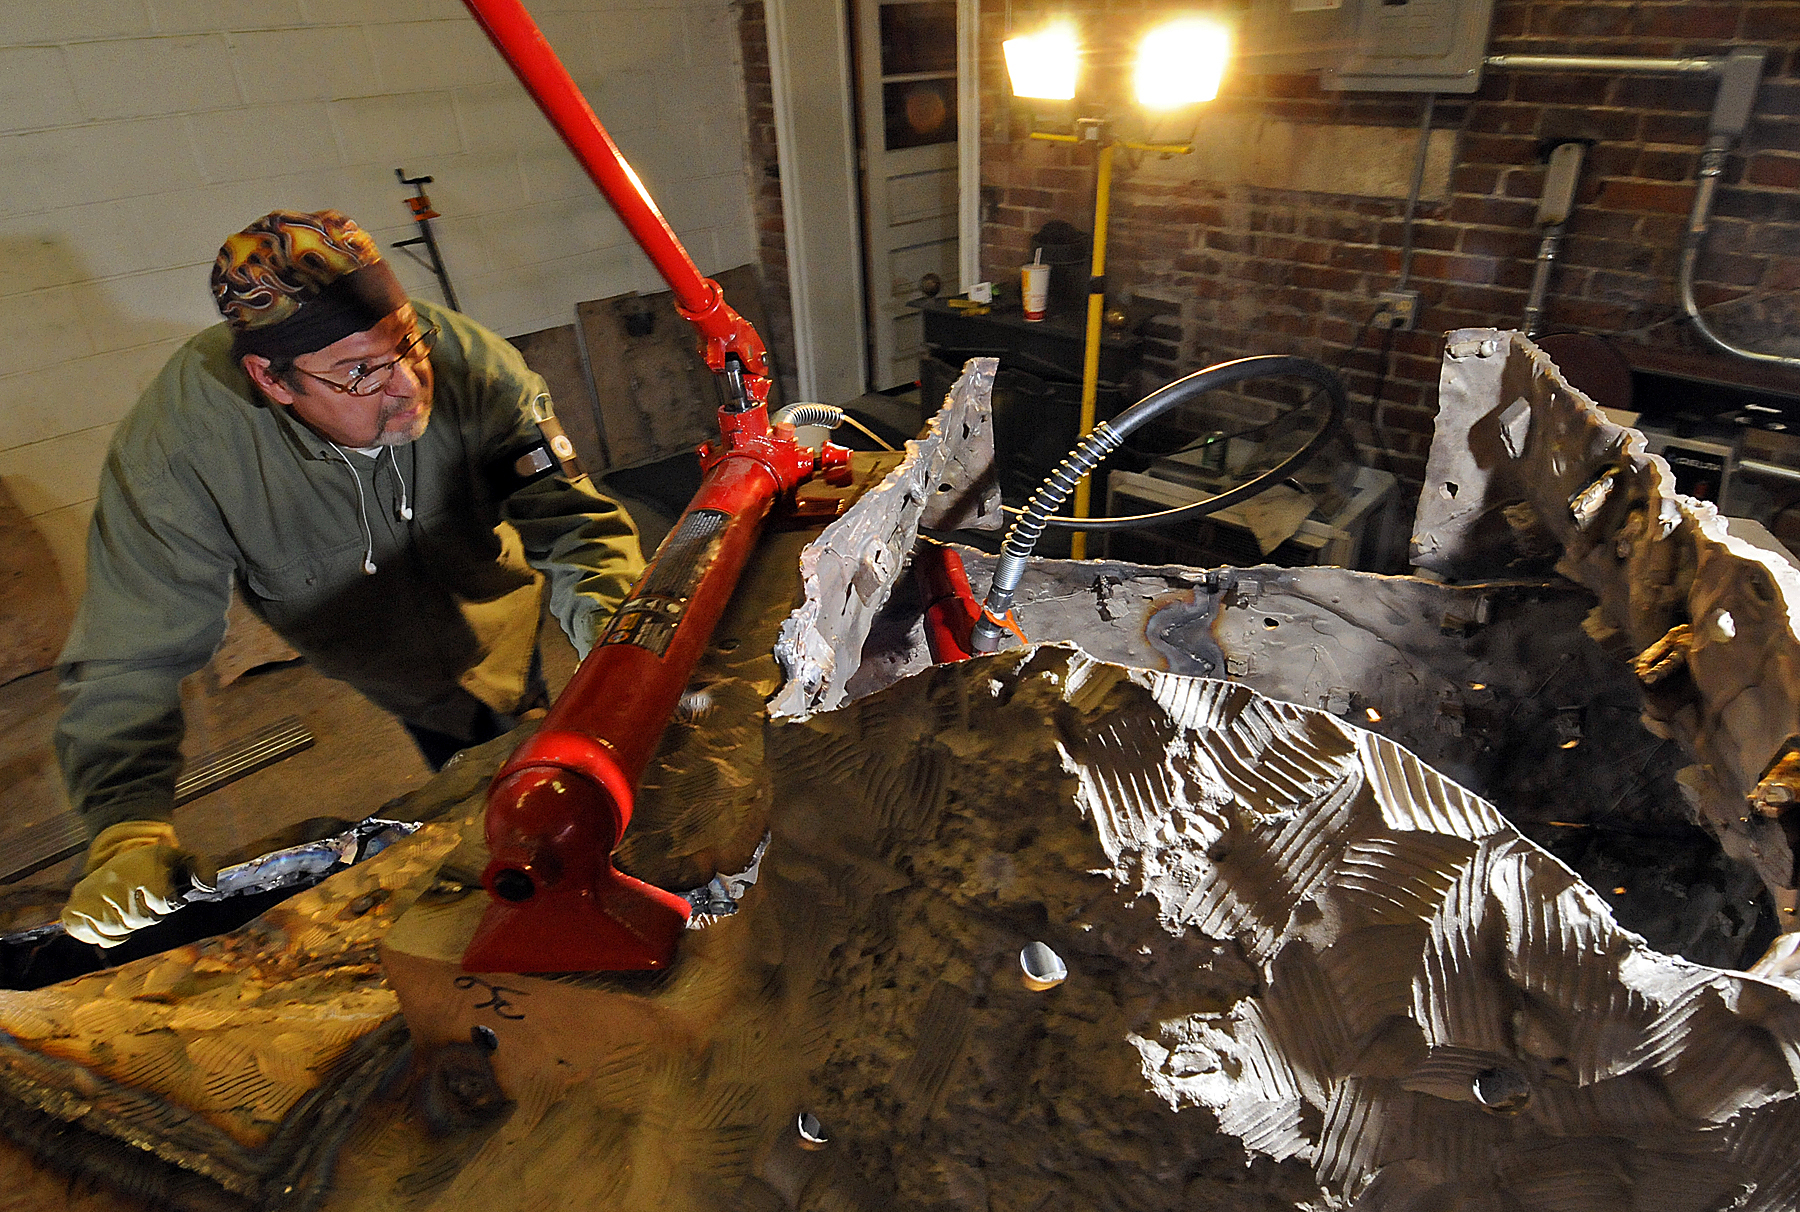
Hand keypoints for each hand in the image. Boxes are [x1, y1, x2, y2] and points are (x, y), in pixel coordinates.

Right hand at [60, 821, 216, 947]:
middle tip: (144, 902)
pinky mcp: (73, 910)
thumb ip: (203, 869)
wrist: (116, 856)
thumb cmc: (154, 864)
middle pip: (139, 920)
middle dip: (148, 916)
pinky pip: (95, 937)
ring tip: (128, 909)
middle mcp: (110, 880)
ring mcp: (87, 895)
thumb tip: (209, 887)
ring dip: (128, 926)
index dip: (169, 903)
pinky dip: (107, 935)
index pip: (163, 903)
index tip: (166, 895)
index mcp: (139, 866)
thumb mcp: (182, 858)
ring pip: (116, 930)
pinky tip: (112, 919)